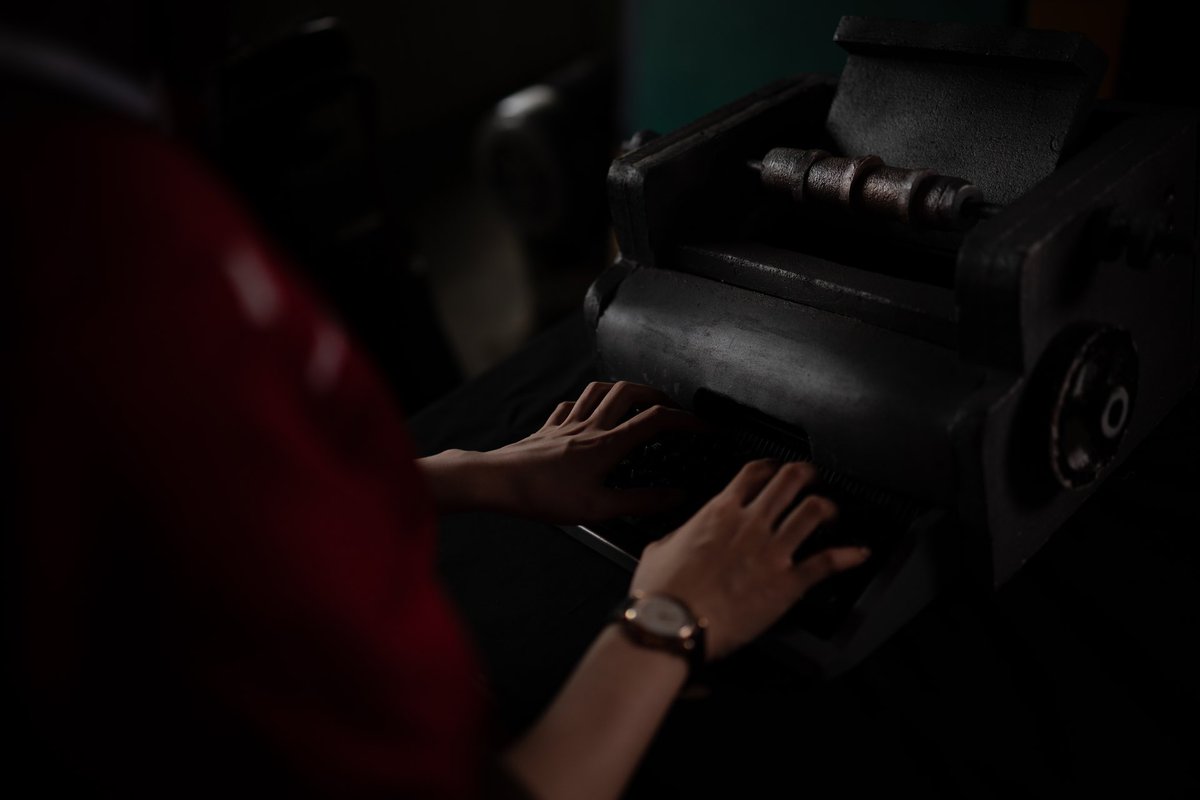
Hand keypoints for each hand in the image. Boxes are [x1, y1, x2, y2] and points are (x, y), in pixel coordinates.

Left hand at [418, 381, 702, 521]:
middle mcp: (589, 426)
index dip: (686, 420)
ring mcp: (566, 425)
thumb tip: (675, 495)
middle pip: (629, 392)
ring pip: (598, 390)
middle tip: (671, 407)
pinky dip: (585, 403)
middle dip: (656, 394)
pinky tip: (585, 413)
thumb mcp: (598, 507)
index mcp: (607, 444)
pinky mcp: (546, 430)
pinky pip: (569, 406)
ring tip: (634, 400)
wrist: (496, 482)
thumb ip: (640, 502)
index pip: (655, 421)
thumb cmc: (543, 495)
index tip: (704, 427)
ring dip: (621, 389)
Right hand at [630, 459, 869, 660]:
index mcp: (719, 512)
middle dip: (806, 475)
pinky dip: (848, 556)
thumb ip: (679, 534)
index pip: (754, 473)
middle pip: (790, 481)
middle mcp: (750, 524)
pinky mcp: (787, 583)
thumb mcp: (660, 548)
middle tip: (812, 479)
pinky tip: (859, 554)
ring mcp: (772, 551)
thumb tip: (682, 534)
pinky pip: (827, 562)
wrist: (672, 625)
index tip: (778, 469)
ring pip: (813, 511)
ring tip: (831, 511)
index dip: (772, 466)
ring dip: (827, 507)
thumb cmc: (662, 593)